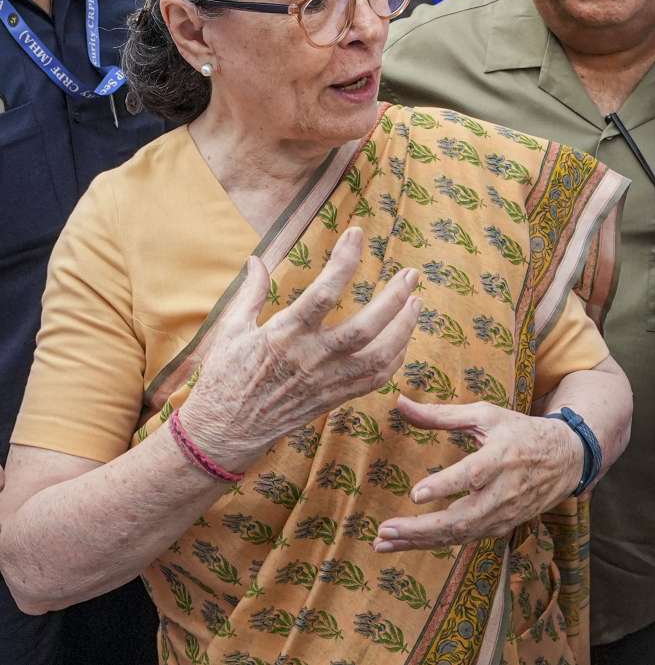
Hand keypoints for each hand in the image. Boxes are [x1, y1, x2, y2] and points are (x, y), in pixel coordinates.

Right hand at [180, 227, 421, 472]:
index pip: (322, 292)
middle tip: (411, 274)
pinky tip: (404, 339)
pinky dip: (395, 358)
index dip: (343, 261)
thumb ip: (251, 292)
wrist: (225, 433)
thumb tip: (256, 258)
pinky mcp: (335, 399)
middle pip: (365, 329)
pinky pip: (375, 380)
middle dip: (394, 300)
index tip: (356, 233)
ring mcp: (327, 382)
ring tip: (416, 302)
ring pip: (379, 358)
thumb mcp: (231, 330)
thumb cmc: (225, 378)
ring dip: (404, 329)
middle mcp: (311, 359)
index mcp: (284, 335)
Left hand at [372, 396, 583, 550]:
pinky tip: (407, 543)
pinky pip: (465, 539)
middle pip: (462, 517)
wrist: (565, 460)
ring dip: (420, 541)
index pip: (473, 475)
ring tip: (384, 542)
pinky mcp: (501, 527)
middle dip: (421, 528)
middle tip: (386, 530)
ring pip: (460, 534)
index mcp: (501, 456)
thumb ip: (441, 414)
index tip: (416, 493)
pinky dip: (434, 544)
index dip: (446, 486)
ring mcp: (503, 514)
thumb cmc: (519, 432)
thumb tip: (400, 403)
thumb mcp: (485, 415)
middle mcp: (503, 491)